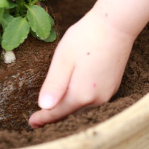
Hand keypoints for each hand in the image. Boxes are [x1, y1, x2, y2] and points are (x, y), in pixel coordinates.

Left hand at [29, 0, 148, 127]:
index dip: (43, 119)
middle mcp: (97, 100)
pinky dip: (81, 102)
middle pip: (71, 114)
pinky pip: (93, 101)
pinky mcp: (113, 86)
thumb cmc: (86, 38)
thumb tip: (43, 106)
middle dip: (55, 117)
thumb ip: (54, 84)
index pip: (57, 113)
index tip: (31, 124)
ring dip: (69, 110)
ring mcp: (108, 94)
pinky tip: (74, 97)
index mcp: (81, 94)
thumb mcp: (63, 59)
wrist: (116, 25)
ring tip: (55, 111)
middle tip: (39, 120)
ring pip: (83, 108)